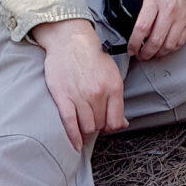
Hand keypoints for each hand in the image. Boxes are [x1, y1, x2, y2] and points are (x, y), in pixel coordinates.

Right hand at [32, 18, 126, 150]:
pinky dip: (73, 137)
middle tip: (92, 119)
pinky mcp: (63, 97)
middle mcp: (98, 93)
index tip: (106, 124)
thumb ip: (117, 100)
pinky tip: (76, 145)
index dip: (111, 126)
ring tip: (83, 123)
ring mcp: (80, 96)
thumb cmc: (91, 56)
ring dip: (86, 129)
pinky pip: (70, 123)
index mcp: (114, 87)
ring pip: (87, 127)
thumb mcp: (112, 74)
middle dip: (97, 125)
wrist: (70, 40)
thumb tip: (123, 123)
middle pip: (101, 125)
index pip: (116, 121)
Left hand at [128, 0, 185, 60]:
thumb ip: (143, 12)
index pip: (141, 29)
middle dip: (145, 54)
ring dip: (158, 54)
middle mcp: (169, 12)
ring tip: (152, 54)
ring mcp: (181, 18)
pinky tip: (165, 48)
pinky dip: (171, 49)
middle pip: (155, 41)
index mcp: (154, 2)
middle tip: (140, 55)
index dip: (134, 44)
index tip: (131, 50)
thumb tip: (137, 32)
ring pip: (169, 46)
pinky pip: (180, 42)